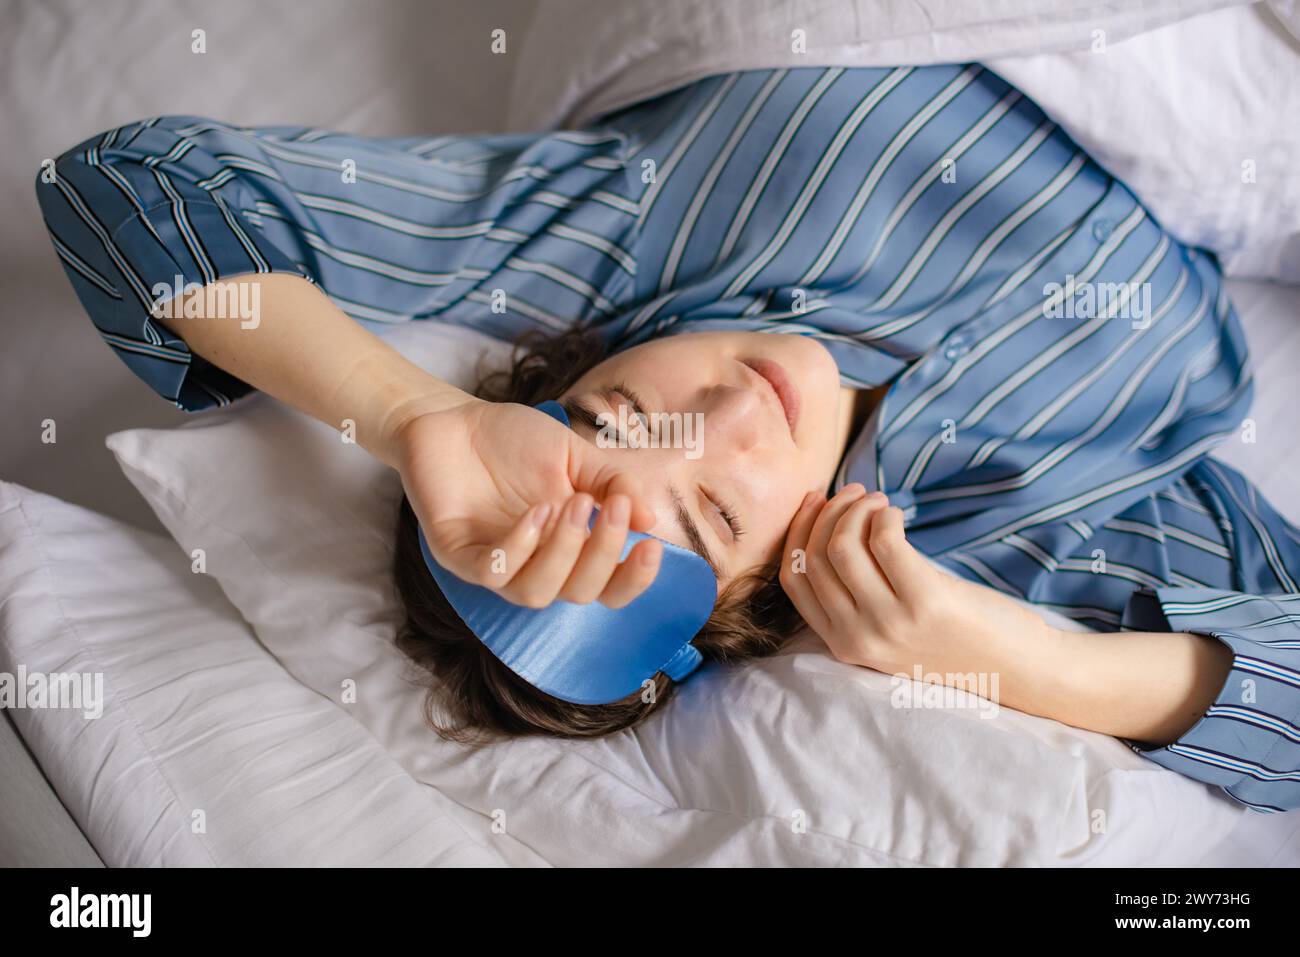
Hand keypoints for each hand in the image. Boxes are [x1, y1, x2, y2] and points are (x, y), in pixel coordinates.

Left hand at [393, 398, 664, 608]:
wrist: (455, 418)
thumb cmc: (514, 441)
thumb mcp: (574, 455)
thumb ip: (612, 483)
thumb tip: (649, 518)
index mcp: (569, 547)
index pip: (607, 586)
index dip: (633, 579)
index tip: (651, 545)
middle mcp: (535, 564)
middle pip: (579, 594)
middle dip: (602, 554)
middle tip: (608, 506)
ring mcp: (497, 564)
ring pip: (537, 594)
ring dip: (562, 553)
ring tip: (570, 505)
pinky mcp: (458, 554)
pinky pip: (493, 573)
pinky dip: (519, 547)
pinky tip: (535, 514)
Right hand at [779, 485, 1055, 677]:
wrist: (1014, 667)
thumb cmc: (951, 638)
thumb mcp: (888, 629)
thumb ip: (855, 596)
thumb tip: (828, 525)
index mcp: (842, 644)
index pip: (794, 580)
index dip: (799, 532)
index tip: (816, 503)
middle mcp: (859, 637)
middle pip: (815, 558)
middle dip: (829, 513)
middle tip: (855, 494)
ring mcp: (890, 622)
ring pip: (843, 546)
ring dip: (856, 510)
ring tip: (878, 502)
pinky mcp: (925, 601)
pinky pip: (885, 542)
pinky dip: (885, 517)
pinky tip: (897, 515)